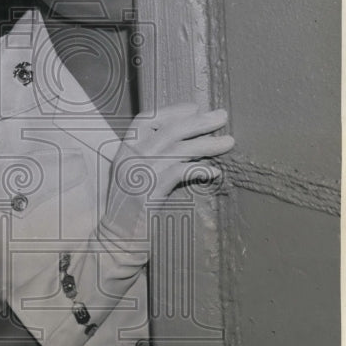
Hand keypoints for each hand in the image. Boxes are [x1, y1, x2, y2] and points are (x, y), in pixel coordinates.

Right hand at [103, 103, 234, 240]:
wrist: (116, 237)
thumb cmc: (130, 208)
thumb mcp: (134, 176)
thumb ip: (151, 157)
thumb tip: (186, 141)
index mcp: (125, 150)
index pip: (146, 120)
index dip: (172, 111)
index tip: (195, 107)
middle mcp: (130, 158)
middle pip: (168, 130)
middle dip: (199, 122)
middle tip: (222, 116)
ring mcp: (140, 174)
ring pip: (179, 149)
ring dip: (208, 144)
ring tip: (228, 142)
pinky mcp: (150, 192)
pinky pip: (181, 173)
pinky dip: (200, 169)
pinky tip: (215, 172)